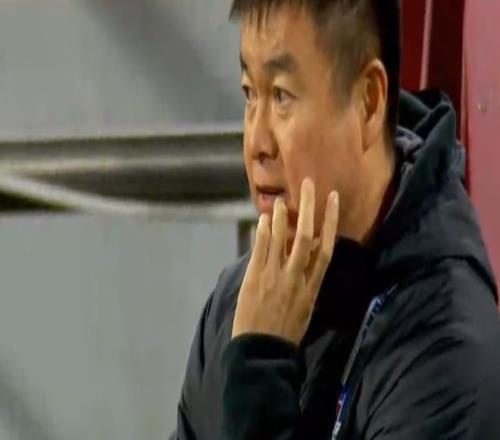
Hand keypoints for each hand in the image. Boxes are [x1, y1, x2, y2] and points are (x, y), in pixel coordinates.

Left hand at [232, 178, 338, 345]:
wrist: (262, 351)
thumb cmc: (287, 332)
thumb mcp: (306, 308)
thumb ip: (308, 281)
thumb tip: (310, 255)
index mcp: (313, 287)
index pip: (326, 248)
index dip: (330, 221)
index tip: (332, 199)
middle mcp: (297, 277)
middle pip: (305, 236)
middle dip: (308, 208)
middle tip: (308, 185)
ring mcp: (275, 276)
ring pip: (282, 239)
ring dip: (282, 216)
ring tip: (282, 199)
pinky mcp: (255, 278)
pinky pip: (261, 250)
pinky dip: (263, 233)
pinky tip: (264, 219)